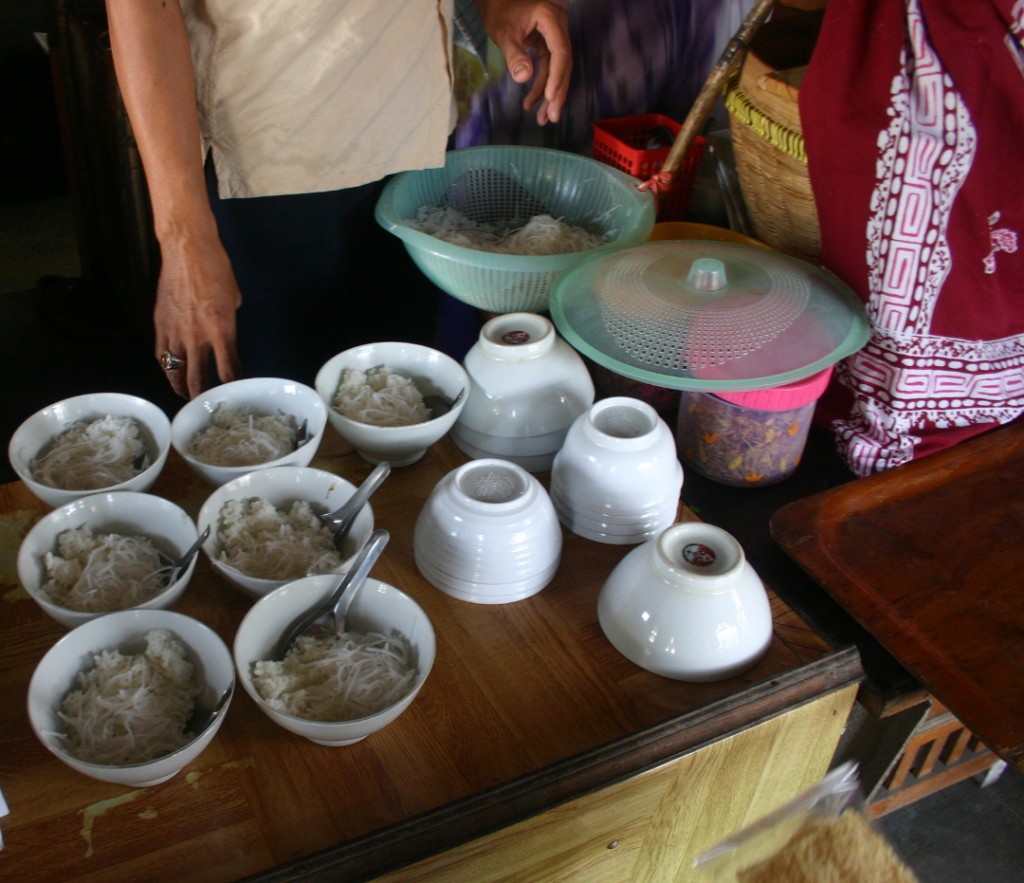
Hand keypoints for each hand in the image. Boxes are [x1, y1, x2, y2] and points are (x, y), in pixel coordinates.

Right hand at [154, 233, 241, 398]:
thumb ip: (229, 324)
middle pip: (198, 377)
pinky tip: (170, 371)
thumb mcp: (234, 300)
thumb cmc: (217, 269)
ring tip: (184, 395)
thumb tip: (225, 337)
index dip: (231, 384)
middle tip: (204, 405)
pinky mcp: (159, 324)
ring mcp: (175, 332)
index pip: (228, 369)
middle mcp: (198, 337)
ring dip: (179, 386)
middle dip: (202, 395)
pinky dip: (166, 365)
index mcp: (222, 331)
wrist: (187, 250)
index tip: (233, 391)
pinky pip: (161, 353)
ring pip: (174, 370)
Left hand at [477, 0, 570, 124]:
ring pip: (557, 70)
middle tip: (552, 117)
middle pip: (563, 64)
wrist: (497, 0)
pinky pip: (548, 68)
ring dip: (550, 94)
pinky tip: (532, 102)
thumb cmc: (499, 11)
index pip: (560, 51)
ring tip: (543, 118)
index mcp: (550, 18)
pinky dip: (542, 86)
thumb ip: (514, 54)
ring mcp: (555, 36)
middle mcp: (559, 27)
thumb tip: (523, 77)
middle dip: (556, 92)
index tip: (550, 97)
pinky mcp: (548, 44)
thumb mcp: (503, 32)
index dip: (556, 76)